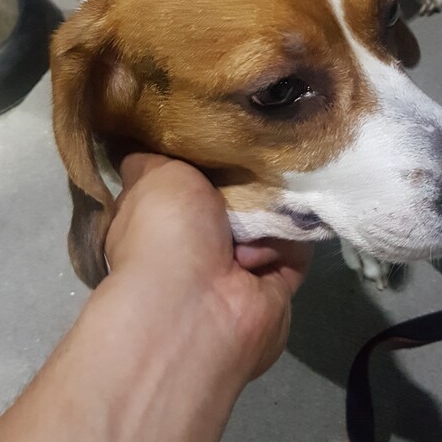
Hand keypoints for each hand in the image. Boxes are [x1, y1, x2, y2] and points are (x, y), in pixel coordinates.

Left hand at [105, 153, 311, 380]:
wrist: (199, 303)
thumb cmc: (166, 232)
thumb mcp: (152, 175)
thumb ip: (156, 156)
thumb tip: (148, 144)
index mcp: (158, 228)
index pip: (183, 188)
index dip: (199, 165)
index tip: (221, 139)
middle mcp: (193, 253)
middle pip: (230, 203)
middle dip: (242, 185)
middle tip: (254, 163)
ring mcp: (233, 275)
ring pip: (264, 224)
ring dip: (265, 213)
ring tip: (259, 206)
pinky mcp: (273, 292)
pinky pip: (292, 249)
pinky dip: (287, 240)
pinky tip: (273, 233)